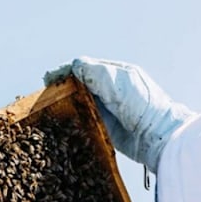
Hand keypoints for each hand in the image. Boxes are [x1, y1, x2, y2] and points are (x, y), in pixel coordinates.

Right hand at [44, 56, 194, 172]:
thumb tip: (72, 66)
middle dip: (61, 88)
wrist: (156, 135)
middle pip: (78, 85)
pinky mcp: (104, 128)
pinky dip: (72, 120)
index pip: (83, 68)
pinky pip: (83, 121)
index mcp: (113, 73)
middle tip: (44, 95)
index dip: (64, 72)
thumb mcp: (116, 81)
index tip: (48, 79)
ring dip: (64, 104)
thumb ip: (93, 72)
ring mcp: (106, 109)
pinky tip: (61, 123)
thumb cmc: (141, 105)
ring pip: (79, 103)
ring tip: (48, 109)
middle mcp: (108, 90)